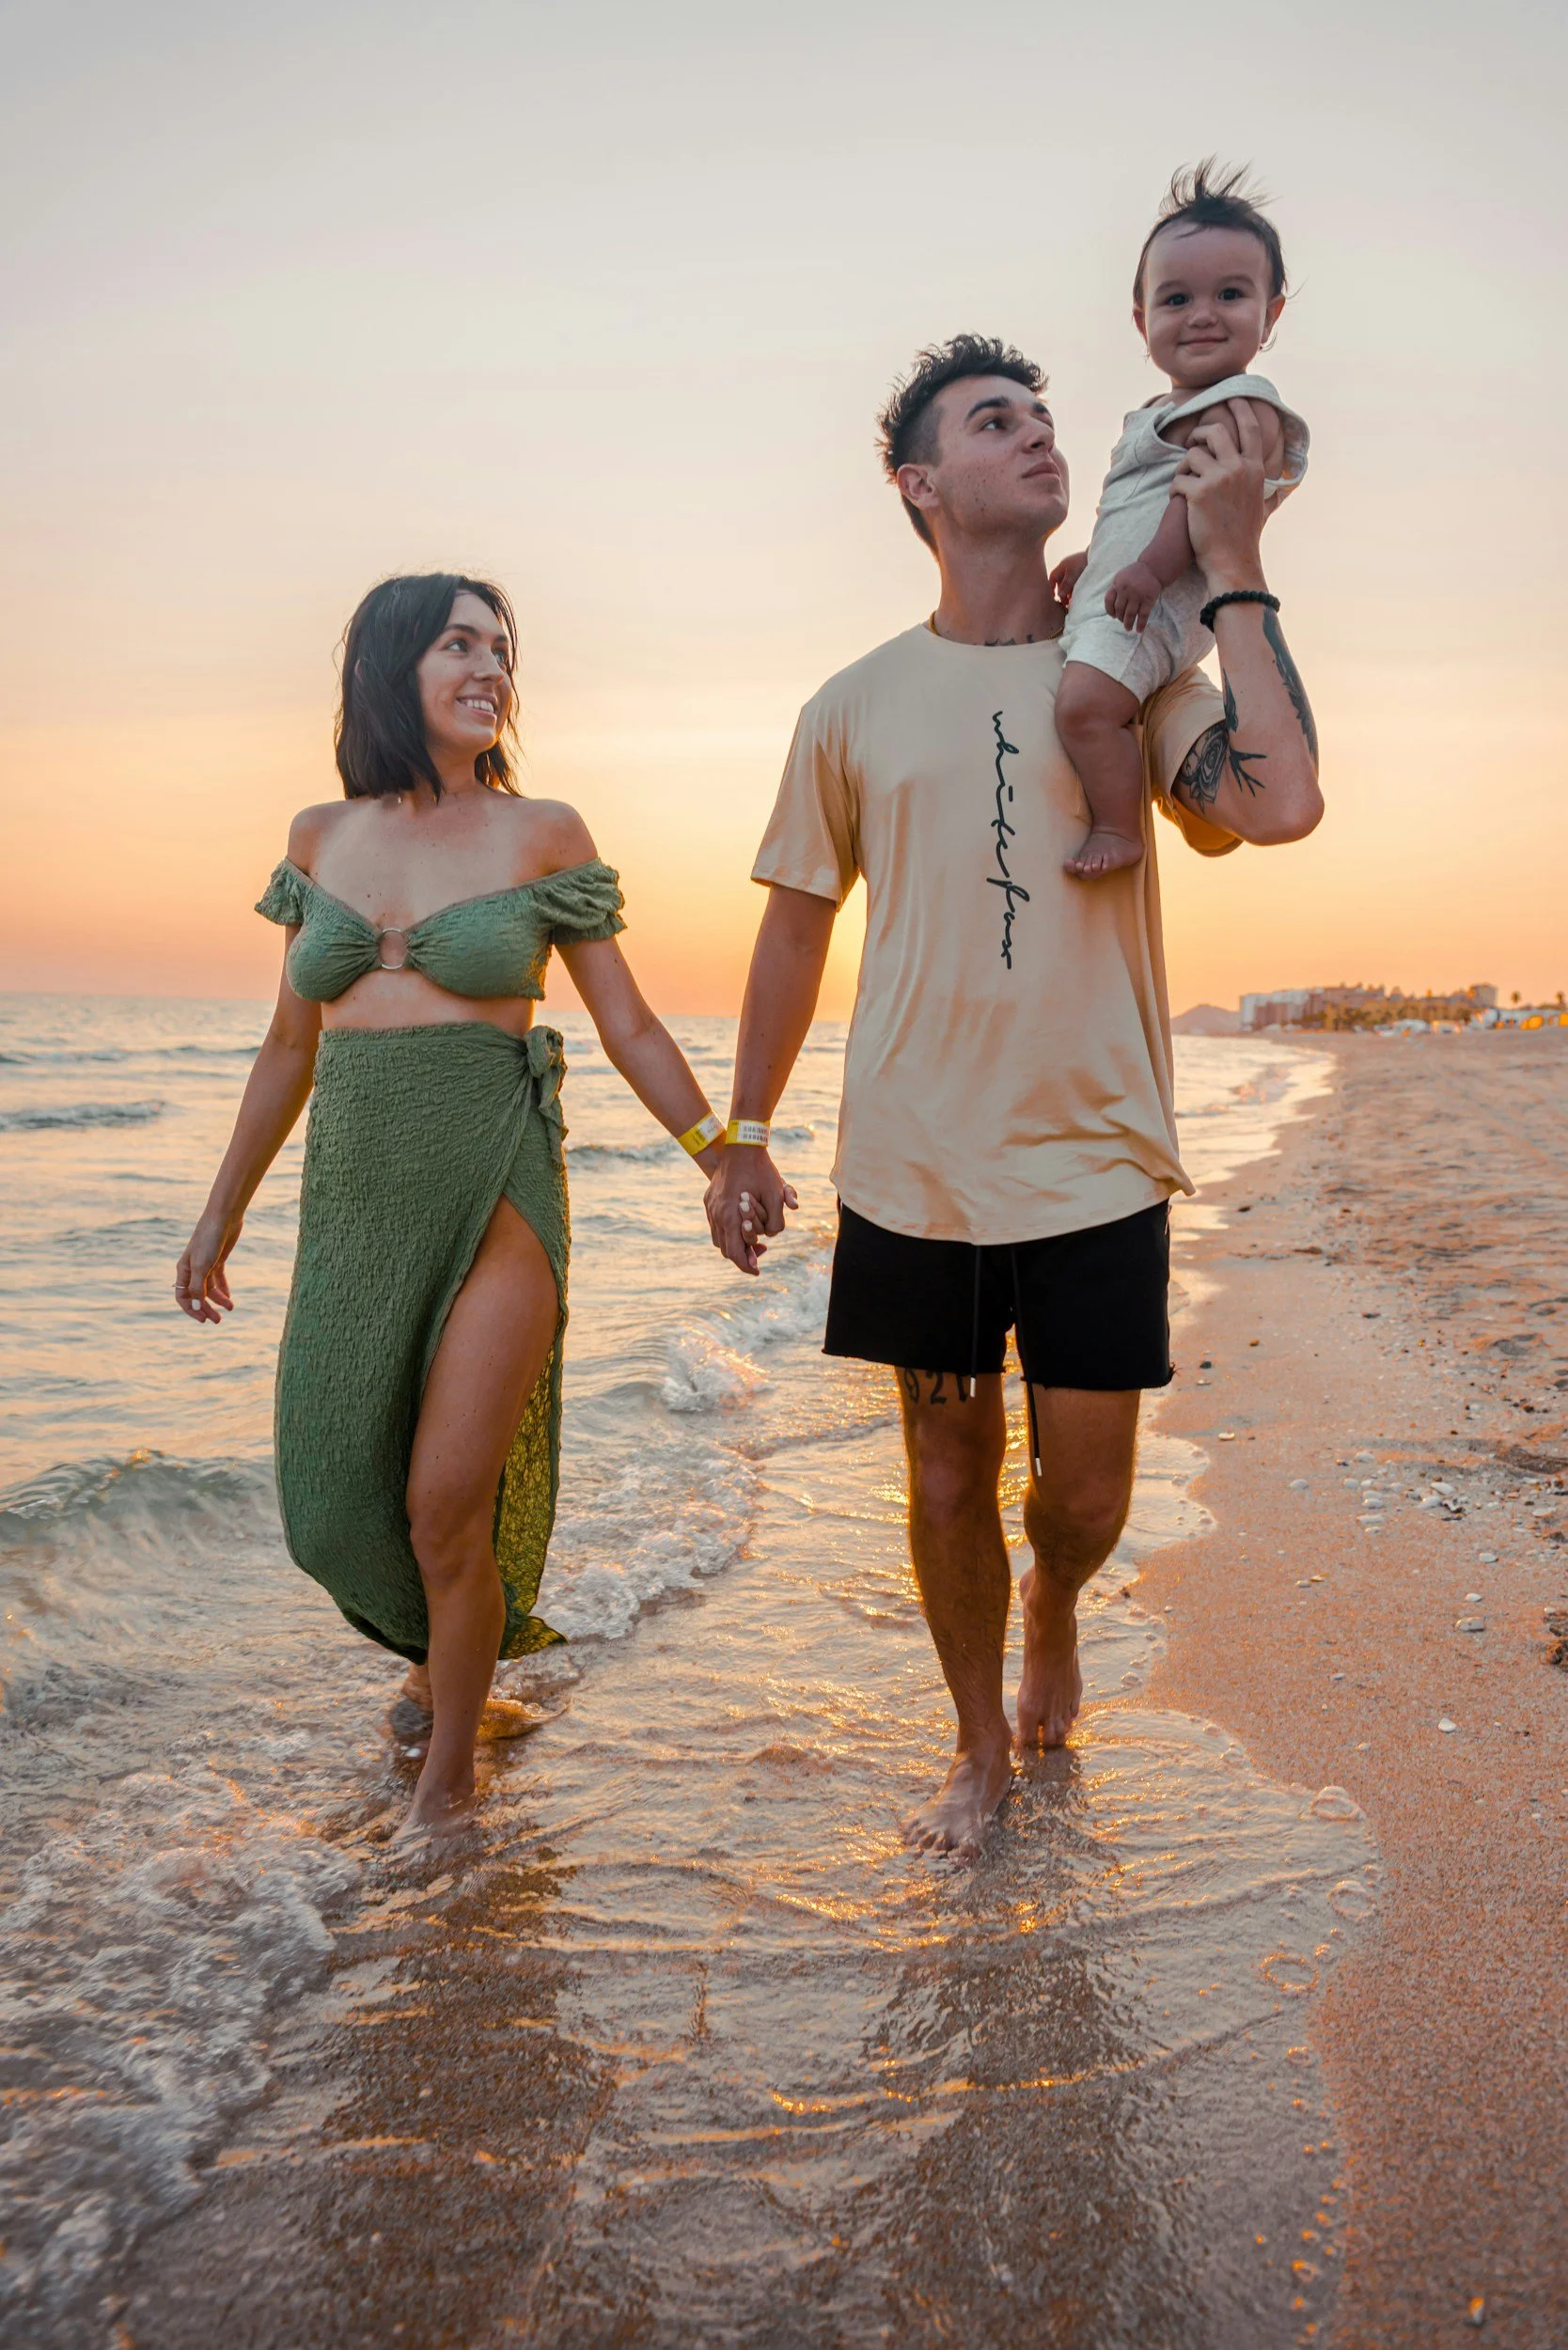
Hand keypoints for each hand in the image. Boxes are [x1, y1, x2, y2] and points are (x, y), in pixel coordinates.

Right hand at [175, 1210, 241, 1322]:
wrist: (224, 1217)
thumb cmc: (209, 1239)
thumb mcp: (202, 1265)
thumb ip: (198, 1287)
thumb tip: (196, 1307)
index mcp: (184, 1270)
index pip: (183, 1296)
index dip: (192, 1309)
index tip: (203, 1320)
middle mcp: (193, 1268)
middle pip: (197, 1294)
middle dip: (206, 1308)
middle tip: (218, 1321)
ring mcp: (206, 1264)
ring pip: (209, 1288)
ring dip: (218, 1300)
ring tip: (231, 1308)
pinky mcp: (218, 1259)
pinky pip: (218, 1279)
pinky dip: (223, 1289)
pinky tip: (229, 1298)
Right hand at [704, 1145, 797, 1275]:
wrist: (741, 1145)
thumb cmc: (760, 1170)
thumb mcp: (776, 1195)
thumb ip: (776, 1221)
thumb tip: (772, 1237)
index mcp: (730, 1217)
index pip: (736, 1254)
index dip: (747, 1266)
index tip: (757, 1271)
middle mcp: (716, 1215)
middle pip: (725, 1249)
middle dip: (742, 1255)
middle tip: (759, 1253)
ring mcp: (710, 1206)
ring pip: (718, 1238)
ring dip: (733, 1243)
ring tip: (751, 1240)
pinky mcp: (708, 1199)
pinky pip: (715, 1223)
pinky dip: (727, 1230)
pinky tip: (741, 1224)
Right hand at [1048, 549, 1088, 610]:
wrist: (1099, 556)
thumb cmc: (1083, 563)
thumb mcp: (1072, 576)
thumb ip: (1065, 585)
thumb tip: (1059, 595)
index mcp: (1062, 566)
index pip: (1052, 578)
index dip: (1051, 587)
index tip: (1054, 597)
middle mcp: (1067, 568)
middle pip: (1061, 583)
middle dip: (1062, 593)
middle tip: (1066, 602)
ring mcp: (1075, 569)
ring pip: (1069, 583)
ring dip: (1069, 592)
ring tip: (1072, 600)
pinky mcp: (1082, 571)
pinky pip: (1076, 582)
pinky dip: (1076, 589)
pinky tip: (1079, 595)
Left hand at [1105, 561, 1163, 632]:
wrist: (1153, 568)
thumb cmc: (1135, 574)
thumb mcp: (1121, 577)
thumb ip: (1115, 589)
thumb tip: (1112, 608)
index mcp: (1117, 584)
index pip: (1109, 600)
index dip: (1109, 610)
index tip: (1113, 615)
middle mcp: (1125, 590)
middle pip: (1119, 609)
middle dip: (1120, 617)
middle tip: (1122, 621)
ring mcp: (1137, 595)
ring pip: (1129, 614)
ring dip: (1128, 623)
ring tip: (1128, 628)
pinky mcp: (1148, 600)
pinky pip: (1143, 615)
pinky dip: (1140, 624)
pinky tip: (1139, 630)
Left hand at [1172, 399, 1268, 592]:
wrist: (1232, 561)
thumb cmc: (1244, 537)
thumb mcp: (1263, 508)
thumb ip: (1271, 493)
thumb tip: (1284, 490)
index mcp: (1255, 469)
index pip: (1249, 429)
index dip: (1239, 409)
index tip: (1230, 398)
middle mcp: (1239, 469)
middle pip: (1216, 432)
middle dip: (1199, 434)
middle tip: (1192, 446)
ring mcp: (1219, 480)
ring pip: (1192, 455)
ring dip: (1183, 467)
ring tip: (1185, 484)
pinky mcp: (1198, 494)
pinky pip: (1178, 479)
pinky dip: (1174, 489)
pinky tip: (1178, 501)